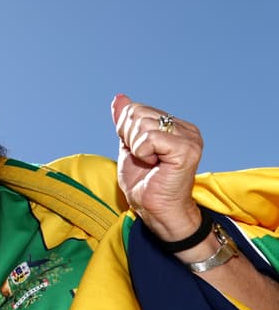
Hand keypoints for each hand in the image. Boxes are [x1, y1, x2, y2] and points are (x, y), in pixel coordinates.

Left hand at [111, 93, 203, 240]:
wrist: (156, 211)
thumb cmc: (145, 184)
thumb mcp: (128, 147)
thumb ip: (125, 122)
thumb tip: (119, 98)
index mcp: (175, 126)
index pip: (135, 109)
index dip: (125, 131)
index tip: (139, 152)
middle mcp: (186, 128)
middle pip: (137, 113)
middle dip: (129, 138)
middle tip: (144, 159)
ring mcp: (189, 137)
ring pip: (142, 125)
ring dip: (136, 148)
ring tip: (151, 163)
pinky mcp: (187, 149)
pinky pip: (149, 139)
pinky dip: (143, 153)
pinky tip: (155, 165)